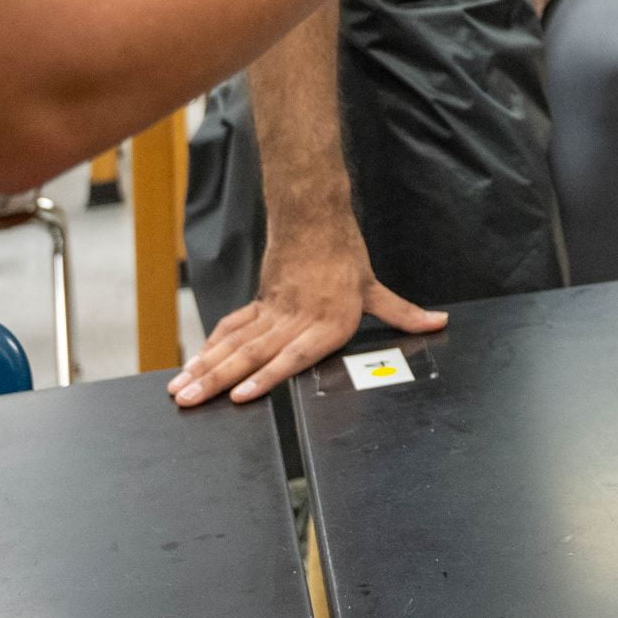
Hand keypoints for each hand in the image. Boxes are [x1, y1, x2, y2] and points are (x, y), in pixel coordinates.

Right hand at [169, 223, 445, 406]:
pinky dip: (209, 349)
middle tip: (189, 400)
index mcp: (325, 323)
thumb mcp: (376, 288)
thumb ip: (402, 313)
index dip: (266, 377)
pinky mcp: (259, 304)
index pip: (291, 356)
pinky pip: (230, 329)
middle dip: (217, 381)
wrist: (314, 217)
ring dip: (205, 368)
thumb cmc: (345, 256)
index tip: (240, 395)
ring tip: (180, 390)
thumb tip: (437, 322)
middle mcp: (293, 320)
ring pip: (233, 344)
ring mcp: (271, 313)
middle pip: (250, 355)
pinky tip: (191, 367)